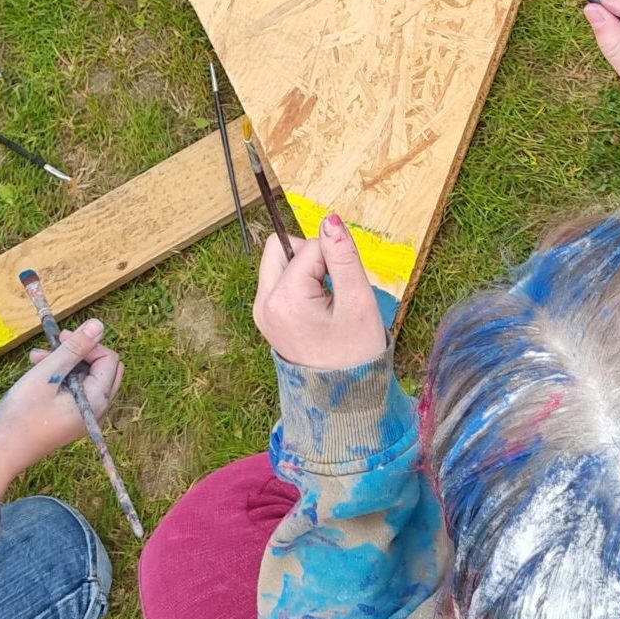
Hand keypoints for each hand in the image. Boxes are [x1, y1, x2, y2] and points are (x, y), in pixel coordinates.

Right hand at [0, 319, 124, 497]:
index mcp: (97, 399)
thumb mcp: (47, 375)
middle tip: (53, 345)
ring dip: (66, 362)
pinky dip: (61, 377)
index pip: (109, 359)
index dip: (87, 343)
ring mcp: (85, 416)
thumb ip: (74, 349)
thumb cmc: (21, 415)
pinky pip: (77, 390)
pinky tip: (38, 371)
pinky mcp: (72, 419)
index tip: (60, 338)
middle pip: (104, 368)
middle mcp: (98, 409)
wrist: (1, 454)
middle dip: (80, 352)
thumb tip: (99, 325)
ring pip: (88, 377)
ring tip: (35, 357)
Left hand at [252, 211, 388, 369]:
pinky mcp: (265, 316)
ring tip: (324, 301)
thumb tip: (331, 220)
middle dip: (310, 257)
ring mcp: (261, 311)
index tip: (344, 289)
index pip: (309, 246)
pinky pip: (278, 281)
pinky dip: (298, 284)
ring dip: (303, 270)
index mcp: (284, 300)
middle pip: (280, 246)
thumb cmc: (355, 354)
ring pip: (278, 261)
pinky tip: (315, 308)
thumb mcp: (358, 302)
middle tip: (331, 287)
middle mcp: (264, 303)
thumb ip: (344, 256)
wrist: (343, 398)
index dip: (334, 259)